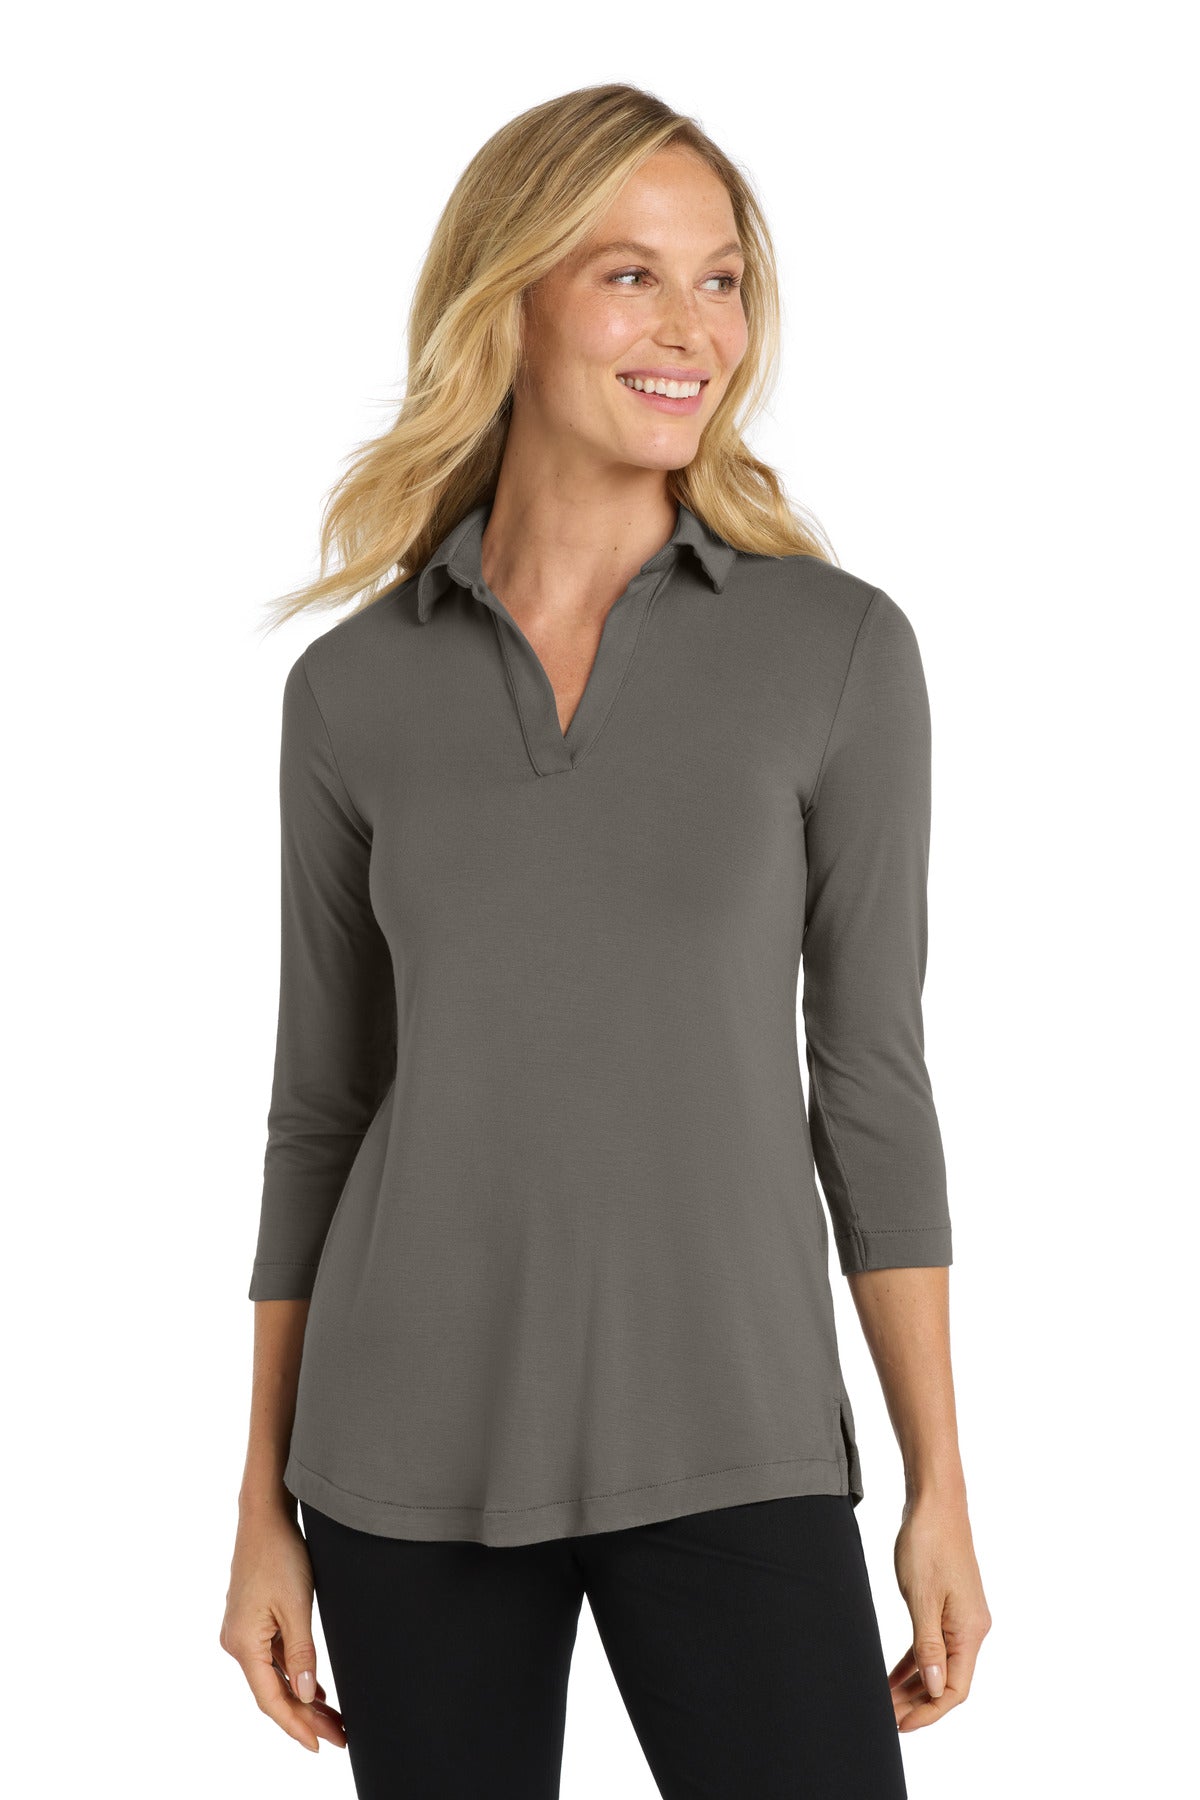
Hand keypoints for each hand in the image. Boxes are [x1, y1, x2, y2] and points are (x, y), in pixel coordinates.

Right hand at [220, 1504, 346, 1753]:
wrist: (265, 1516)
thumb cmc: (280, 1554)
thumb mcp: (297, 1606)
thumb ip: (301, 1654)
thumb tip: (304, 1696)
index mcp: (243, 1644)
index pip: (271, 1699)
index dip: (296, 1726)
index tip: (320, 1745)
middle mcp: (237, 1642)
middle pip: (273, 1691)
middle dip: (306, 1716)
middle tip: (340, 1735)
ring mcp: (243, 1631)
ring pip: (275, 1676)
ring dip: (302, 1696)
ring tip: (334, 1718)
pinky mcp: (252, 1620)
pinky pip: (273, 1658)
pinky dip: (294, 1673)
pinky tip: (315, 1687)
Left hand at [888, 1490, 990, 1731]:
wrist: (935, 1502)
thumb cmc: (928, 1544)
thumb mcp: (922, 1598)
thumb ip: (928, 1646)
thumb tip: (935, 1689)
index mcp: (970, 1631)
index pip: (956, 1689)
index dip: (930, 1711)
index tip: (901, 1725)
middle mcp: (971, 1628)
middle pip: (948, 1680)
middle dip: (917, 1702)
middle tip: (883, 1716)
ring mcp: (960, 1616)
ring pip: (938, 1664)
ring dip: (914, 1685)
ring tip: (885, 1702)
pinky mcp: (948, 1605)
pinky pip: (932, 1643)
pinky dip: (914, 1661)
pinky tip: (893, 1675)